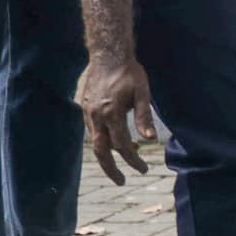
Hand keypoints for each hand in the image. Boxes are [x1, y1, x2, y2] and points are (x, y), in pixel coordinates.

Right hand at [82, 56, 156, 185]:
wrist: (108, 54)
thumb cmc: (130, 73)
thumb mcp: (143, 93)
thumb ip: (144, 117)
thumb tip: (150, 140)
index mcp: (111, 113)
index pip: (123, 145)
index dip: (133, 160)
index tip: (143, 170)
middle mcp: (96, 116)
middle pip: (102, 151)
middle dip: (112, 169)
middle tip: (122, 182)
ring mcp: (88, 112)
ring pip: (96, 141)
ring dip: (109, 154)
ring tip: (125, 160)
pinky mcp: (85, 107)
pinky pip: (93, 130)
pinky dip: (103, 140)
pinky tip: (114, 140)